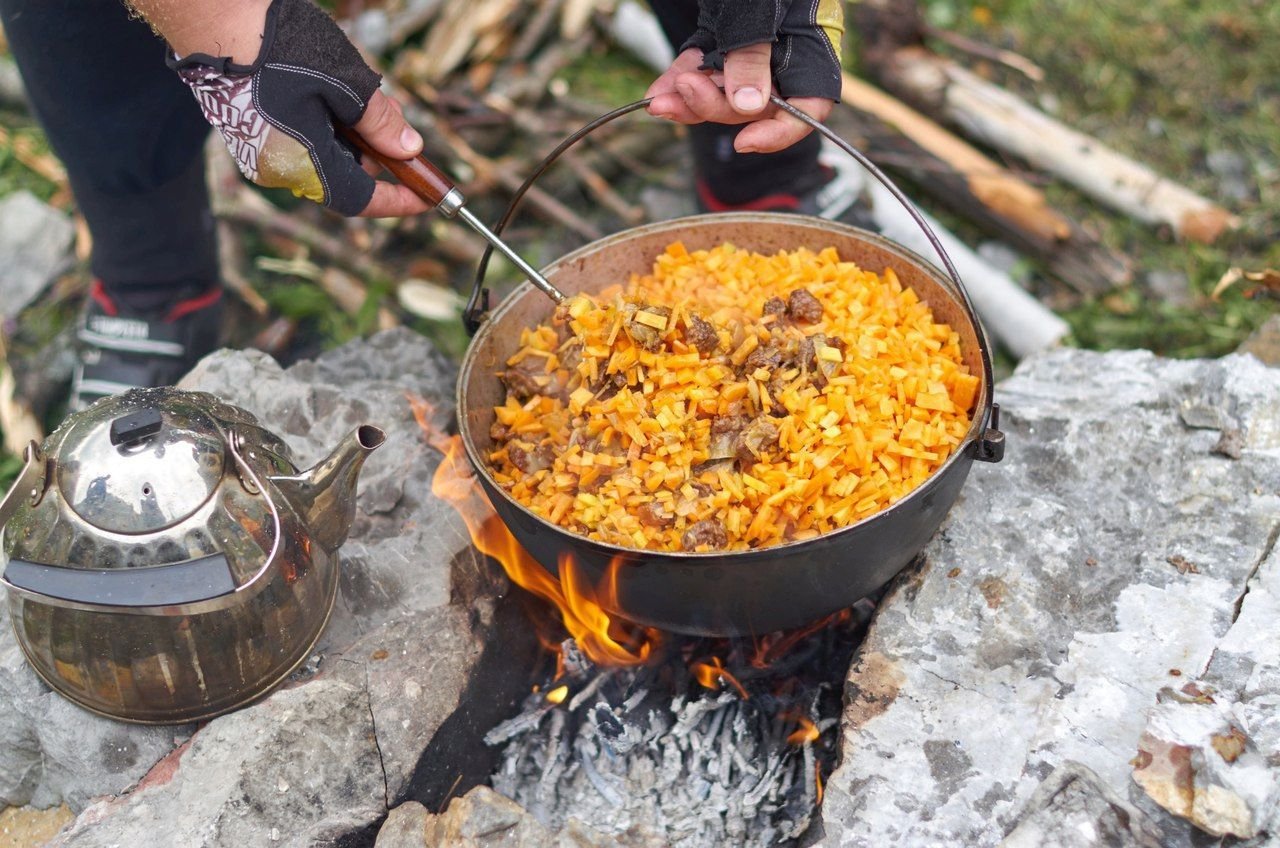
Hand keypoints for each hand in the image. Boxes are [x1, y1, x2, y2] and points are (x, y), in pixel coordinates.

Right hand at [168, 0, 430, 216]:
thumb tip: (409, 149)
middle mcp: (275, 168)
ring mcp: (257, 150)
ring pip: (322, 156)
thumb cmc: (278, 44)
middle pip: (342, 176)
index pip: (359, 200)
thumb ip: (380, 123)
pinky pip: (299, 140)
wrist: (213, 14)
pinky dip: (326, 124)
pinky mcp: (248, 129)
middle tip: (395, 121)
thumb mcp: (346, 83)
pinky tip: (332, 91)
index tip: (427, 197)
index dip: (398, 201)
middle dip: (375, 154)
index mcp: (300, 165)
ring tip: (362, 93)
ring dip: (352, 134)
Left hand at [645, 0, 843, 153]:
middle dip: (715, 104)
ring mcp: (752, 52)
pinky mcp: (722, 45)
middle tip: (684, 90)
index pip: (808, 105)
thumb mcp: (754, 8)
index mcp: (810, 45)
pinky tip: (658, 92)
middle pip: (756, 104)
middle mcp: (784, 56)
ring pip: (724, 95)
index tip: (744, 141)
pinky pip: (704, 75)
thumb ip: (752, 52)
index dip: (779, 131)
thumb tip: (750, 105)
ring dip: (689, 100)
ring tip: (661, 100)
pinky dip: (681, 84)